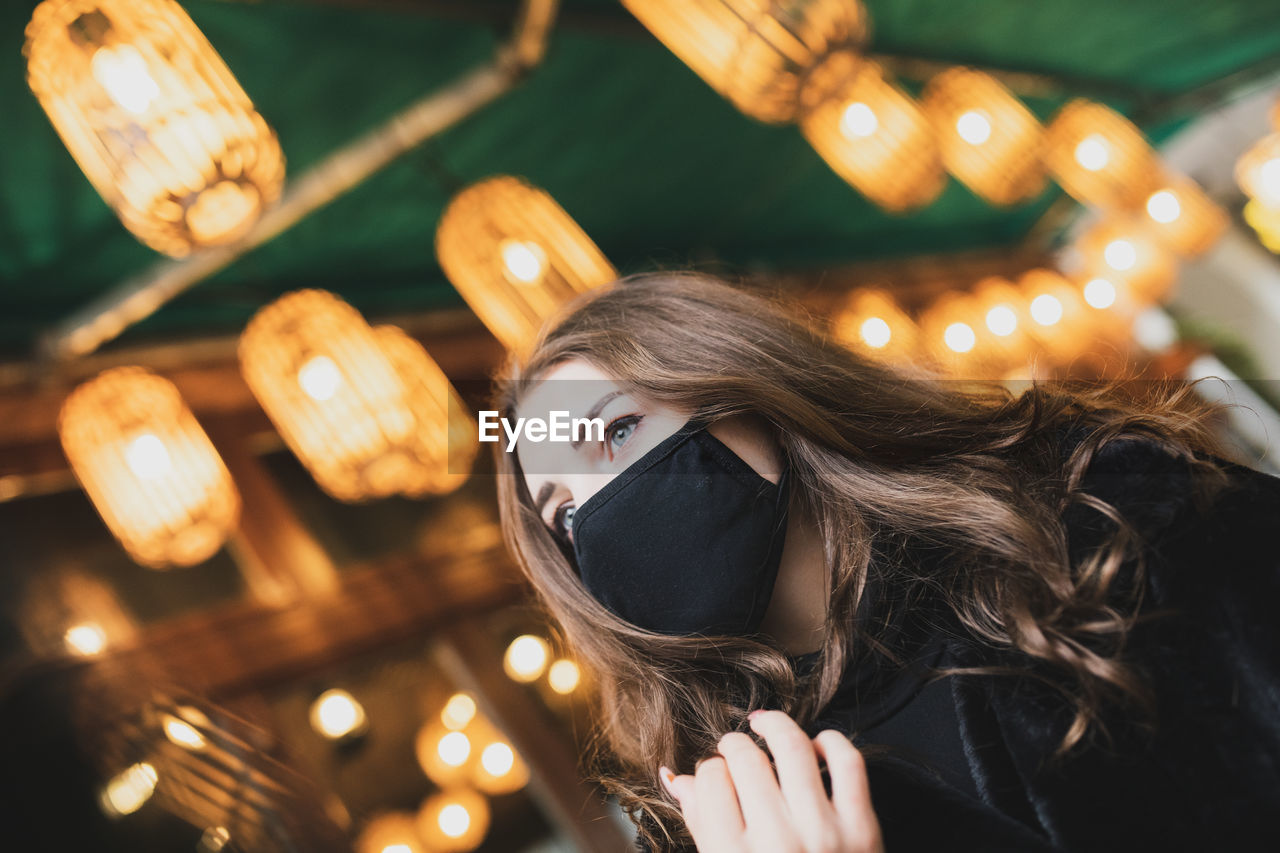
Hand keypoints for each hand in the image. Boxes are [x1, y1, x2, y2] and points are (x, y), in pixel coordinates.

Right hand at [659, 710, 883, 852]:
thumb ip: (702, 826)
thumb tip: (676, 778)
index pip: (710, 779)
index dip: (708, 769)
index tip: (715, 773)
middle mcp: (776, 842)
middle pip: (745, 758)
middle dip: (734, 744)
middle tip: (734, 748)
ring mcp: (823, 833)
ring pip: (792, 747)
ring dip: (774, 726)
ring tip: (765, 726)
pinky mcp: (863, 829)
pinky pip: (848, 762)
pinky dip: (831, 741)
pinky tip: (816, 745)